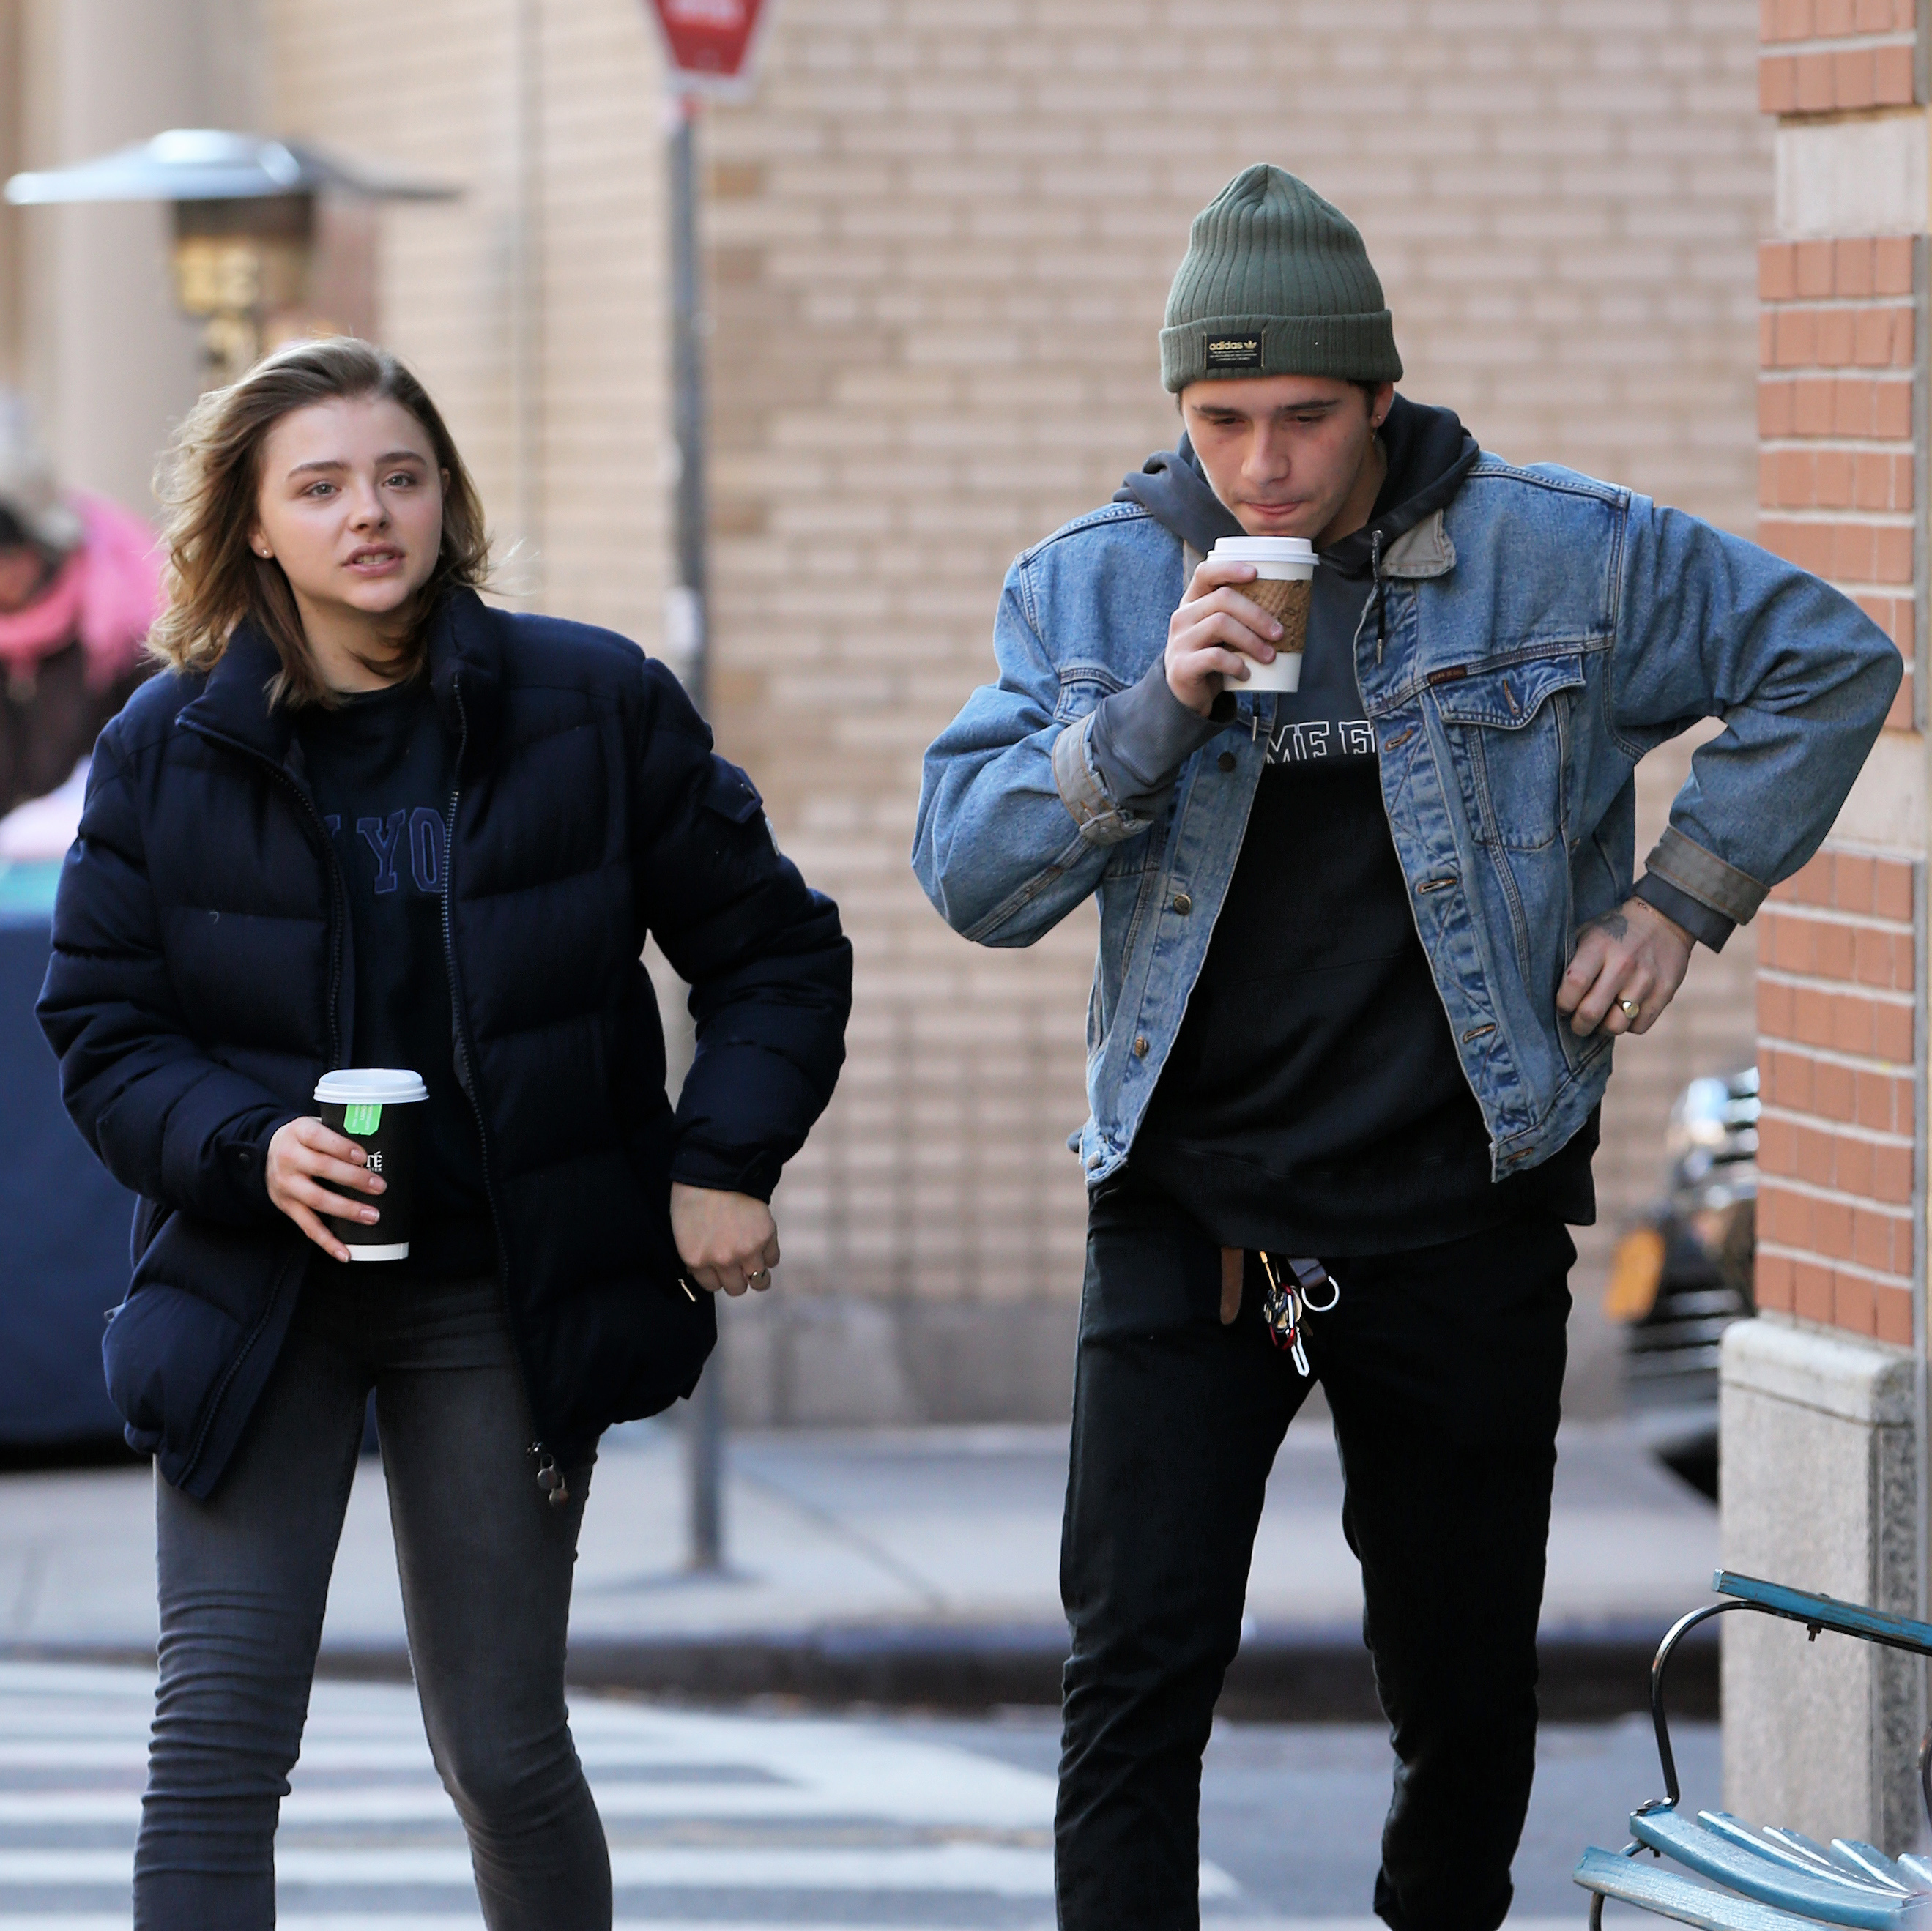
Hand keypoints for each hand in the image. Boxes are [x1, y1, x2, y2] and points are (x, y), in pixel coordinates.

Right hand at [267, 1116, 385, 1261]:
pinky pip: (308, 1226)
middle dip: (354, 1178)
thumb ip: (338, 1133)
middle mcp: (289, 1158)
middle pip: (322, 1168)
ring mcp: (287, 1185)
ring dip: (347, 1210)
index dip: (342, 1147)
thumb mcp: (314, 1126)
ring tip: (372, 1216)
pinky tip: (345, 1253)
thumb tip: (379, 1144)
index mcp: (299, 1133)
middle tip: (380, 1186)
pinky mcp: (287, 1206)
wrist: (266, 1153)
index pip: (319, 1138)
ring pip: (317, 1199)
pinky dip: (327, 1241)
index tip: (364, 1156)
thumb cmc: (305, 1139)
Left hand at [671, 1183, 779, 1296]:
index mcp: (696, 1260)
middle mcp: (722, 1261)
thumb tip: (706, 1270)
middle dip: (736, 1277)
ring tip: (754, 1262)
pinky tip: (761, 1243)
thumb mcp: (682, 1231)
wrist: (718, 1168)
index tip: (718, 1265)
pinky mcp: (766, 1237)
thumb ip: (694, 1255)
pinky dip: (769, 1254)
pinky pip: (773, 1259)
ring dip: (757, 1273)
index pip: (712, 1287)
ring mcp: (747, 1250)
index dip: (716, 1275)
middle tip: (736, 1262)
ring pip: (759, 1281)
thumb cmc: (694, 1195)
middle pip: (736, 1288)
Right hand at [1165, 554, 1284, 715]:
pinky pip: (1215, 657)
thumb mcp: (1221, 634)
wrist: (1186, 696)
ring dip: (1252, 640)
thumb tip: (1285, 608)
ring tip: (1269, 656)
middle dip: (1256, 614)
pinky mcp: (1182, 666)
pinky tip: (1246, 673)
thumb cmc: (1211, 659)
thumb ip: (1238, 618)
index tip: (1255, 573)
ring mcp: (1180, 641)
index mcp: (1193, 603)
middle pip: (1222, 599)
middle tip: (1278, 633)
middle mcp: (1183, 617)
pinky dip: (1237, 665)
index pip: (1205, 573)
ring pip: (1220, 624)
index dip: (1230, 568)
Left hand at [1556, 896, 1693, 1038]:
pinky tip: (1623, 1012)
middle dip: (1579, 1026)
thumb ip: (1571, 961)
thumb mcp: (1588, 934)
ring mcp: (1646, 980)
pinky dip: (1628, 1025)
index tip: (1562, 1006)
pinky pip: (1639, 1026)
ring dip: (1603, 1029)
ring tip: (1601, 1020)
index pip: (1574, 984)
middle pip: (1592, 1012)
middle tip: (1577, 1023)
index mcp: (1599, 947)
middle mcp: (1623, 965)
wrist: (1664, 918)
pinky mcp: (1665, 992)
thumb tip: (1546, 993)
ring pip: (1616, 1025)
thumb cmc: (1614, 931)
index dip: (1563, 1003)